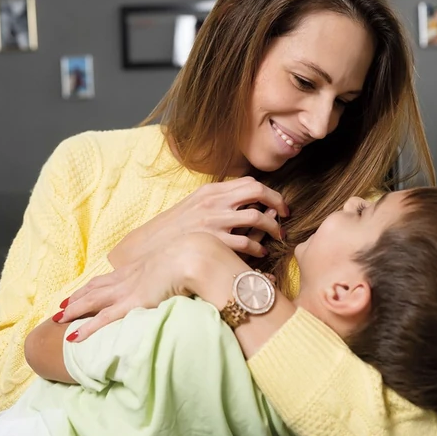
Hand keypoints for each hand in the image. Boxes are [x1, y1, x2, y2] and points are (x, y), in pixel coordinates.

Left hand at [59, 233, 241, 341]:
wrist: (193, 256)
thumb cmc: (192, 259)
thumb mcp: (180, 264)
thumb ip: (175, 273)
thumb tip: (180, 280)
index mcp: (139, 269)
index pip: (110, 278)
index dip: (94, 285)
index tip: (82, 290)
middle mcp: (128, 278)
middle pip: (95, 288)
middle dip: (77, 297)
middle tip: (61, 305)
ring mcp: (127, 290)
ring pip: (91, 301)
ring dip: (73, 309)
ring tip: (58, 318)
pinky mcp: (131, 304)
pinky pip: (103, 319)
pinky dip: (87, 328)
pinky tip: (74, 337)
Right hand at [108, 177, 287, 267]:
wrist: (150, 246)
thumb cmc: (175, 228)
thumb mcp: (194, 204)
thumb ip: (218, 199)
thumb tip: (244, 199)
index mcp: (211, 190)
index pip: (249, 182)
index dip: (270, 192)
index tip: (278, 204)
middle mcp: (214, 202)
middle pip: (257, 192)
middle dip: (277, 202)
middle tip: (285, 217)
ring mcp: (213, 221)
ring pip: (256, 217)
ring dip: (272, 227)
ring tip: (278, 236)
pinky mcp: (213, 241)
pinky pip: (245, 242)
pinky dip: (258, 247)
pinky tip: (260, 253)